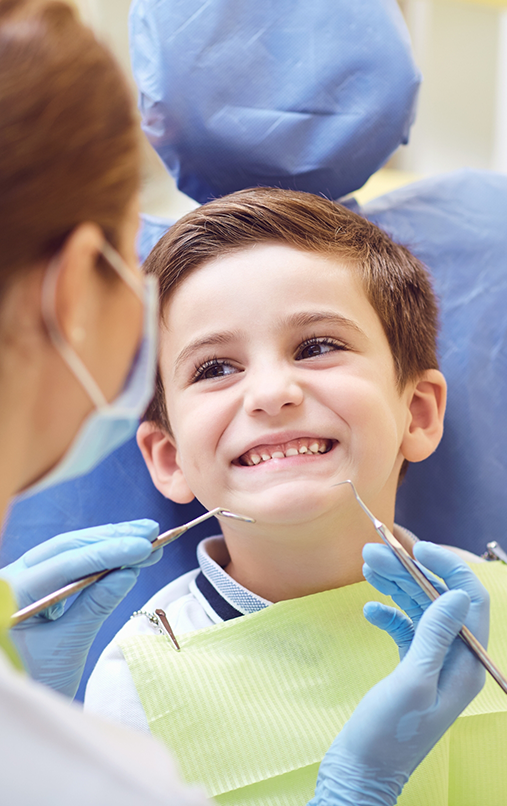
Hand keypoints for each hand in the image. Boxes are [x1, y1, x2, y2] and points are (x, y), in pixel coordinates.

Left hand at [0, 519, 160, 697]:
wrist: (20, 703)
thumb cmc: (35, 682)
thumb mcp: (66, 647)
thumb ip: (95, 606)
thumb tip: (128, 571)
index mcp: (12, 593)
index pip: (64, 564)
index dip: (107, 553)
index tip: (143, 546)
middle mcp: (13, 578)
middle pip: (66, 548)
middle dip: (111, 539)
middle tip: (150, 532)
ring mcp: (24, 580)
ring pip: (69, 552)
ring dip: (110, 543)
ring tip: (147, 537)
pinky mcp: (38, 587)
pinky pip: (70, 565)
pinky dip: (100, 559)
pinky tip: (126, 553)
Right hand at [309, 542, 488, 805]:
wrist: (361, 772)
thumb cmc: (388, 733)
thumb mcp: (413, 680)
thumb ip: (435, 635)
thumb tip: (458, 592)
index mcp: (466, 664)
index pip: (470, 601)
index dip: (447, 568)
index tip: (416, 547)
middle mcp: (454, 660)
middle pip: (438, 601)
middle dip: (409, 572)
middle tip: (372, 552)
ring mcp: (432, 664)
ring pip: (419, 611)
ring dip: (394, 587)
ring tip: (366, 565)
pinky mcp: (410, 670)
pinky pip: (404, 630)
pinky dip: (387, 616)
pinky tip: (368, 611)